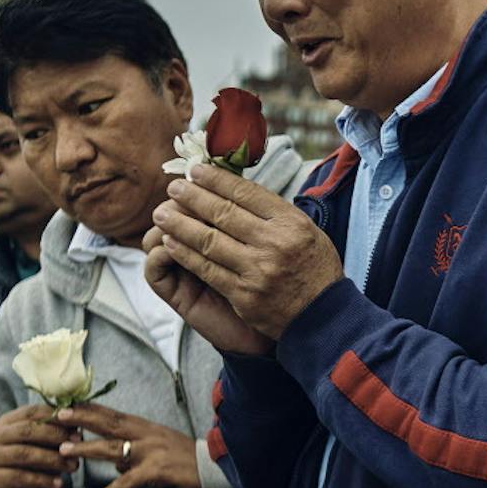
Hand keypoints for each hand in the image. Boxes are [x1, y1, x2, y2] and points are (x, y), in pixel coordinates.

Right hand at [0, 404, 78, 487]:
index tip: (76, 424)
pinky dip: (42, 480)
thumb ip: (54, 433)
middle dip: (55, 435)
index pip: (31, 412)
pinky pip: (20, 478)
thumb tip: (77, 424)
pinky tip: (59, 483)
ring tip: (73, 465)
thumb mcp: (40, 444)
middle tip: (77, 443)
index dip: (54, 416)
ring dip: (53, 459)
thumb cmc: (29, 461)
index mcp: (8, 421)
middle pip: (27, 431)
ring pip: (24, 454)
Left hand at [55, 402, 200, 487]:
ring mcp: (150, 452)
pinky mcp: (156, 471)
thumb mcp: (158, 446)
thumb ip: (134, 452)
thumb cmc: (184, 456)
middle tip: (58, 417)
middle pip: (108, 424)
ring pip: (112, 449)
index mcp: (144, 426)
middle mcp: (145, 434)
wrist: (214, 466)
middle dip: (82, 419)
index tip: (68, 404)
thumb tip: (114, 466)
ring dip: (86, 450)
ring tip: (64, 451)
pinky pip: (127, 483)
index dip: (89, 408)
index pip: (112, 413)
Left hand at [151, 163, 343, 340]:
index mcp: (290, 222)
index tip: (195, 171)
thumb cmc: (313, 268)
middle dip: (192, 198)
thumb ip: (274, 212)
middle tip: (172, 188)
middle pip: (223, 213)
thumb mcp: (307, 231)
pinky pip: (208, 270)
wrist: (324, 316)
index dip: (216, 180)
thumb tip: (236, 188)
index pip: (246, 193)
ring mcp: (257, 270)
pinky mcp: (243, 295)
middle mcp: (274, 243)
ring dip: (180, 225)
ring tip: (162, 214)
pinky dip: (186, 255)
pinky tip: (171, 243)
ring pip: (209, 241)